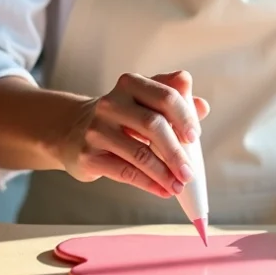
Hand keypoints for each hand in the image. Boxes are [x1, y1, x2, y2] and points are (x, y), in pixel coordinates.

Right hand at [59, 70, 209, 199]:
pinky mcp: (89, 155)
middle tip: (189, 171)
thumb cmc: (120, 117)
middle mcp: (112, 103)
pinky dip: (149, 183)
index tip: (195, 137)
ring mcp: (97, 129)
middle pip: (153, 124)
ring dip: (164, 173)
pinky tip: (162, 190)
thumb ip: (174, 101)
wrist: (73, 131)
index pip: (165, 96)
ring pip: (139, 153)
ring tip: (178, 185)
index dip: (184, 117)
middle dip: (176, 151)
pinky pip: (125, 172)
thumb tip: (202, 106)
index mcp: (131, 84)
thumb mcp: (144, 102)